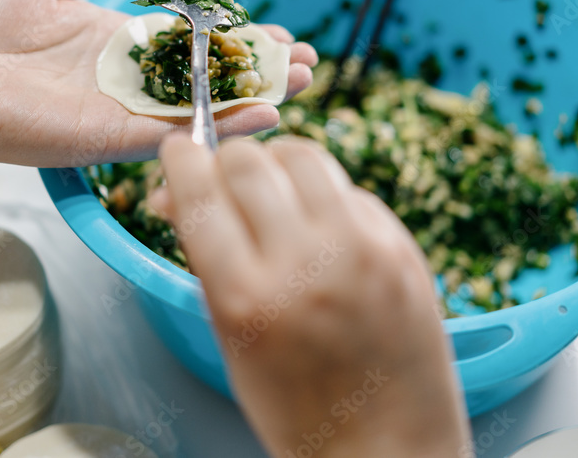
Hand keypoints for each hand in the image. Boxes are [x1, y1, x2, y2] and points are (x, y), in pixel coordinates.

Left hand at [0, 0, 316, 240]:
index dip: (234, 39)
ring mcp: (122, 111)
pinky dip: (223, 127)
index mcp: (112, 40)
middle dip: (258, 71)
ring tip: (304, 85)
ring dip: (256, 99)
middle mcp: (125, 79)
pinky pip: (177, 133)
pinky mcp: (112, 138)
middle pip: (207, 77)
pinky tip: (267, 116)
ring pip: (204, 107)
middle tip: (308, 64)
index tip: (278, 34)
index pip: (189, 42)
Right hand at [152, 135, 469, 457]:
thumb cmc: (296, 407)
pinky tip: (316, 221)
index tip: (177, 149)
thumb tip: (181, 193)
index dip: (181, 160)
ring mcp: (361, 250)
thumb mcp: (231, 338)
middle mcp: (305, 264)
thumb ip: (207, 259)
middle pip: (249, 162)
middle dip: (223, 160)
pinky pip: (348, 189)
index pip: (200, 193)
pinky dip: (323, 194)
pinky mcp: (400, 246)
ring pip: (304, 156)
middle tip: (221, 176)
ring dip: (276, 163)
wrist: (386, 448)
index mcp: (246, 298)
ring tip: (271, 187)